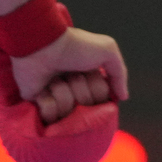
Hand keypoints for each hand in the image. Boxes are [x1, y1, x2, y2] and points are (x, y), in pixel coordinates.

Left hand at [7, 27, 126, 124]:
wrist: (42, 46)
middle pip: (87, 106)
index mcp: (90, 78)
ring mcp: (56, 97)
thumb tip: (123, 97)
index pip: (103, 99)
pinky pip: (50, 116)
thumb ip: (120, 74)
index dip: (99, 89)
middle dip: (80, 89)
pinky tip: (42, 90)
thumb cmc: (76, 47)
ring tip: (53, 79)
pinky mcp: (38, 104)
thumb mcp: (108, 51)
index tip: (90, 73)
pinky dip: (47, 102)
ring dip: (62, 92)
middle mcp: (75, 89)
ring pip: (68, 112)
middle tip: (71, 74)